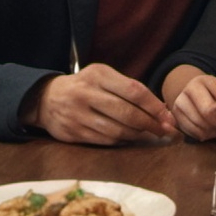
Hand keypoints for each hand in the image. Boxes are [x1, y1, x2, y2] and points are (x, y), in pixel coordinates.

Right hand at [21, 63, 177, 144]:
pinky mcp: (73, 133)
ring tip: (149, 133)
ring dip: (138, 134)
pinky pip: (105, 140)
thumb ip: (128, 88)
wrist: (47, 99)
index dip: (154, 106)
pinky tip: (130, 137)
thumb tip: (160, 108)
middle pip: (127, 113)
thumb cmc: (85, 85)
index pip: (134, 91)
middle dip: (150, 124)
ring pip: (117, 130)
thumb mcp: (103, 76)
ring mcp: (78, 115)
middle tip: (165, 130)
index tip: (168, 116)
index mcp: (98, 75)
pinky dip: (122, 140)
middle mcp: (86, 94)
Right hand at [169, 74, 215, 141]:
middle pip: (207, 114)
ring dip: (215, 131)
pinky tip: (212, 130)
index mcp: (201, 82)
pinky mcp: (176, 118)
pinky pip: (193, 133)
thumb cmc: (211, 93)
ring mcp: (179, 105)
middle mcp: (187, 92)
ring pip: (200, 126)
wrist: (193, 94)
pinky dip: (205, 135)